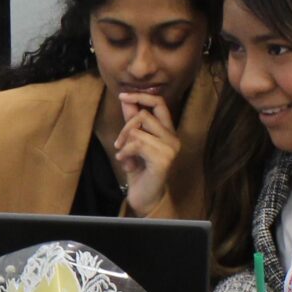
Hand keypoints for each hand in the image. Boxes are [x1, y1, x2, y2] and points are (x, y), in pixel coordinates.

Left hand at [113, 92, 180, 214]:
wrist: (145, 196)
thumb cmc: (140, 170)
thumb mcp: (133, 142)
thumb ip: (132, 121)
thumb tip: (126, 99)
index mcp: (168, 130)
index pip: (159, 102)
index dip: (140, 96)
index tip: (122, 96)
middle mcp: (173, 137)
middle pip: (144, 115)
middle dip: (125, 127)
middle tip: (119, 143)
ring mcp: (170, 148)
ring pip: (138, 130)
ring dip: (124, 143)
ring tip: (125, 156)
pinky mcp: (164, 159)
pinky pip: (137, 144)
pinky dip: (125, 153)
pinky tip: (127, 164)